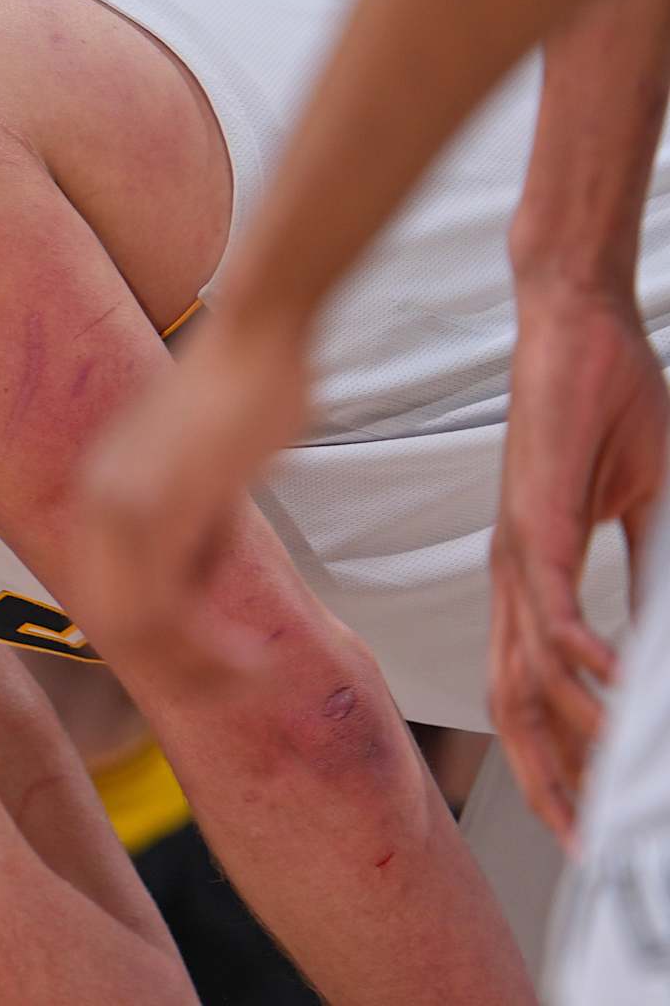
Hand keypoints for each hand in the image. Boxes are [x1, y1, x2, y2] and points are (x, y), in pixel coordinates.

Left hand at [68, 313, 311, 687]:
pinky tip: (252, 657)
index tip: (208, 665)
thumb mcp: (209, 477)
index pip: (102, 596)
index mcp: (99, 490)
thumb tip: (197, 590)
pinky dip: (207, 648)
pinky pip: (165, 607)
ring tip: (250, 674)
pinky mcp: (160, 504)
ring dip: (196, 667)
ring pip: (134, 626)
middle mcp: (96, 498)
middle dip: (174, 669)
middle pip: (110, 623)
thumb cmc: (247, 392)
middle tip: (233, 684)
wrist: (259, 332)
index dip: (153, 646)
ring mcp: (121, 501)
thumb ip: (192, 531)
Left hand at [488, 285, 667, 844]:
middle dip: (547, 779)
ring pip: (528, 664)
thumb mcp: (644, 512)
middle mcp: (513, 572)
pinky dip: (580, 651)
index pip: (533, 686)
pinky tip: (612, 688)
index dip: (554, 757)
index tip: (587, 819)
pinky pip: (551, 597)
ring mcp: (518, 545)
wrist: (576, 324)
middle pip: (514, 700)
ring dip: (569, 733)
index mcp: (532, 575)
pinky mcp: (537, 511)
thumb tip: (662, 649)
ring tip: (608, 794)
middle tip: (584, 844)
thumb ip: (653, 579)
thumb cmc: (604, 408)